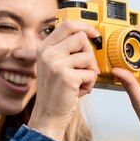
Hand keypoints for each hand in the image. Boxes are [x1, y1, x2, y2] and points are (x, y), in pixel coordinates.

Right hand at [28, 21, 99, 140]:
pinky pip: (90, 73)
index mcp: (44, 48)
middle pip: (81, 38)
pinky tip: (79, 91)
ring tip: (80, 83)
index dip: (84, 26)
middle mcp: (48, 53)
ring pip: (88, 56)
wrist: (49, 116)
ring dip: (90, 72)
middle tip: (84, 70)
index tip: (95, 34)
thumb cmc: (57, 92)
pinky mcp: (66, 76)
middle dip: (89, 55)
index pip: (67, 25)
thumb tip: (87, 35)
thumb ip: (66, 50)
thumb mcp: (55, 66)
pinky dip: (90, 84)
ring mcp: (55, 63)